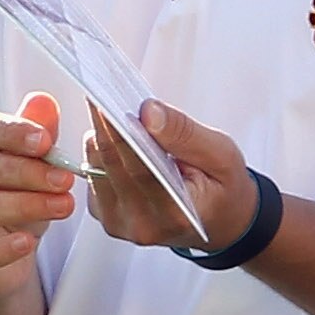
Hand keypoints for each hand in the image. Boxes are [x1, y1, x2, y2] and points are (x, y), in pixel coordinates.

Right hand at [0, 93, 75, 294]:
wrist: (0, 255)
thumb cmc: (10, 198)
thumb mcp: (29, 163)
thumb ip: (35, 133)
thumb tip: (44, 102)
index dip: (12, 132)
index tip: (46, 142)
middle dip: (25, 171)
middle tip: (64, 179)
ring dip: (23, 205)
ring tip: (62, 206)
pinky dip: (2, 249)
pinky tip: (28, 243)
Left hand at [82, 101, 259, 254]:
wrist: (220, 219)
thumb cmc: (222, 186)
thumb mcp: (221, 154)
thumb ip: (185, 134)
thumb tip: (148, 112)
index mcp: (175, 214)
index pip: (139, 168)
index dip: (119, 131)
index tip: (106, 99)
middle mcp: (143, 224)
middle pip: (111, 165)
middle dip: (104, 124)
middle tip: (99, 90)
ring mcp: (121, 223)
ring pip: (95, 167)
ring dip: (101, 136)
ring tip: (113, 111)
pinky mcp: (107, 216)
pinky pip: (93, 175)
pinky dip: (101, 151)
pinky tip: (115, 137)